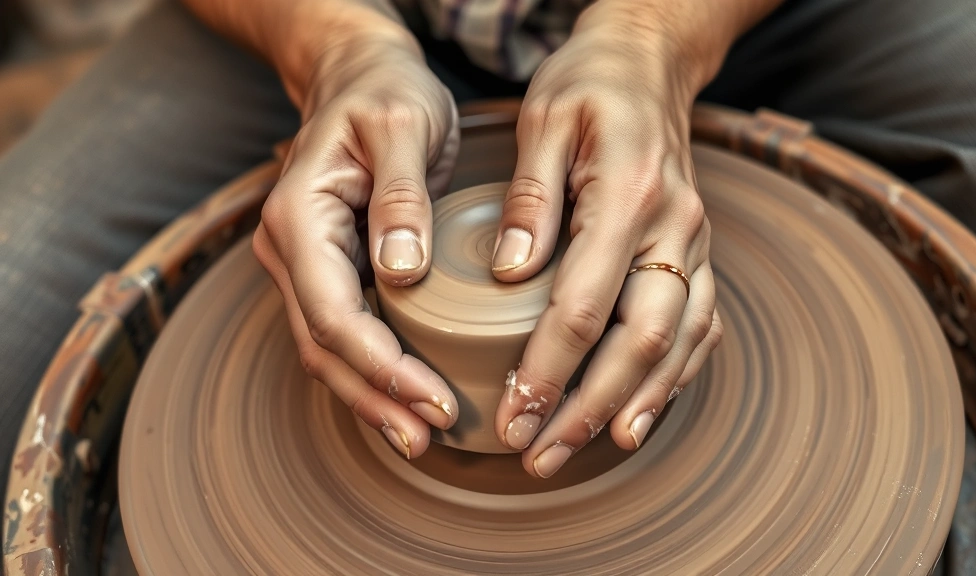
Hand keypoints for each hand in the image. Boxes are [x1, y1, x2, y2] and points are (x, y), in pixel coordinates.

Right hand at [253, 19, 460, 458]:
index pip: (332, 312)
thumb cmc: (385, 93)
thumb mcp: (402, 126)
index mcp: (300, 216)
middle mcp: (290, 249)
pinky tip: (405, 397)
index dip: (381, 366)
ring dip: (370, 397)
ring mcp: (304, 264)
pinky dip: (371, 372)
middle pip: (323, 346)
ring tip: (419, 436)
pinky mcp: (329, 270)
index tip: (433, 399)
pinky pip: (343, 333)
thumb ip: (400, 195)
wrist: (358, 76)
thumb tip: (401, 271)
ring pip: (327, 350)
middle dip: (375, 399)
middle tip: (428, 437)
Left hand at [491, 2, 725, 476]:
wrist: (649, 65)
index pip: (586, 304)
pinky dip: (673, 378)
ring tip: (586, 449)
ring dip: (634, 406)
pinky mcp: (697, 256)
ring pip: (678, 345)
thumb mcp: (544, 120)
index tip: (514, 412)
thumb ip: (530, 198)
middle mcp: (675, 227)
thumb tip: (512, 276)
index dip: (548, 367)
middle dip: (588, 407)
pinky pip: (700, 328)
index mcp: (630, 194)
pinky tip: (639, 412)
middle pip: (640, 341)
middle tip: (539, 453)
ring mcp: (695, 245)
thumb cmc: (589, 88)